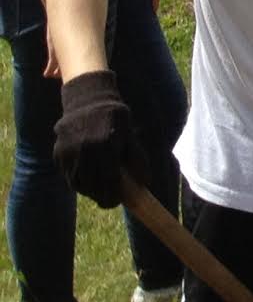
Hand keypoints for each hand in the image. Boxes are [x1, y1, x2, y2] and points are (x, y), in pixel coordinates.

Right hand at [51, 72, 134, 207]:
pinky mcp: (58, 153)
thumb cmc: (114, 117)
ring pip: (78, 183)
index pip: (108, 181)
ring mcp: (69, 152)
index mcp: (106, 145)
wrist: (87, 99)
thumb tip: (145, 183)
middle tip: (109, 199)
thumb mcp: (129, 134)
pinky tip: (88, 180)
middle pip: (92, 186)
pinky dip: (77, 181)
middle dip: (101, 196)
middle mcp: (85, 150)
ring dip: (89, 190)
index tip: (117, 201)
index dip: (112, 196)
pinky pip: (67, 175)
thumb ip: (137, 158)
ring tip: (100, 190)